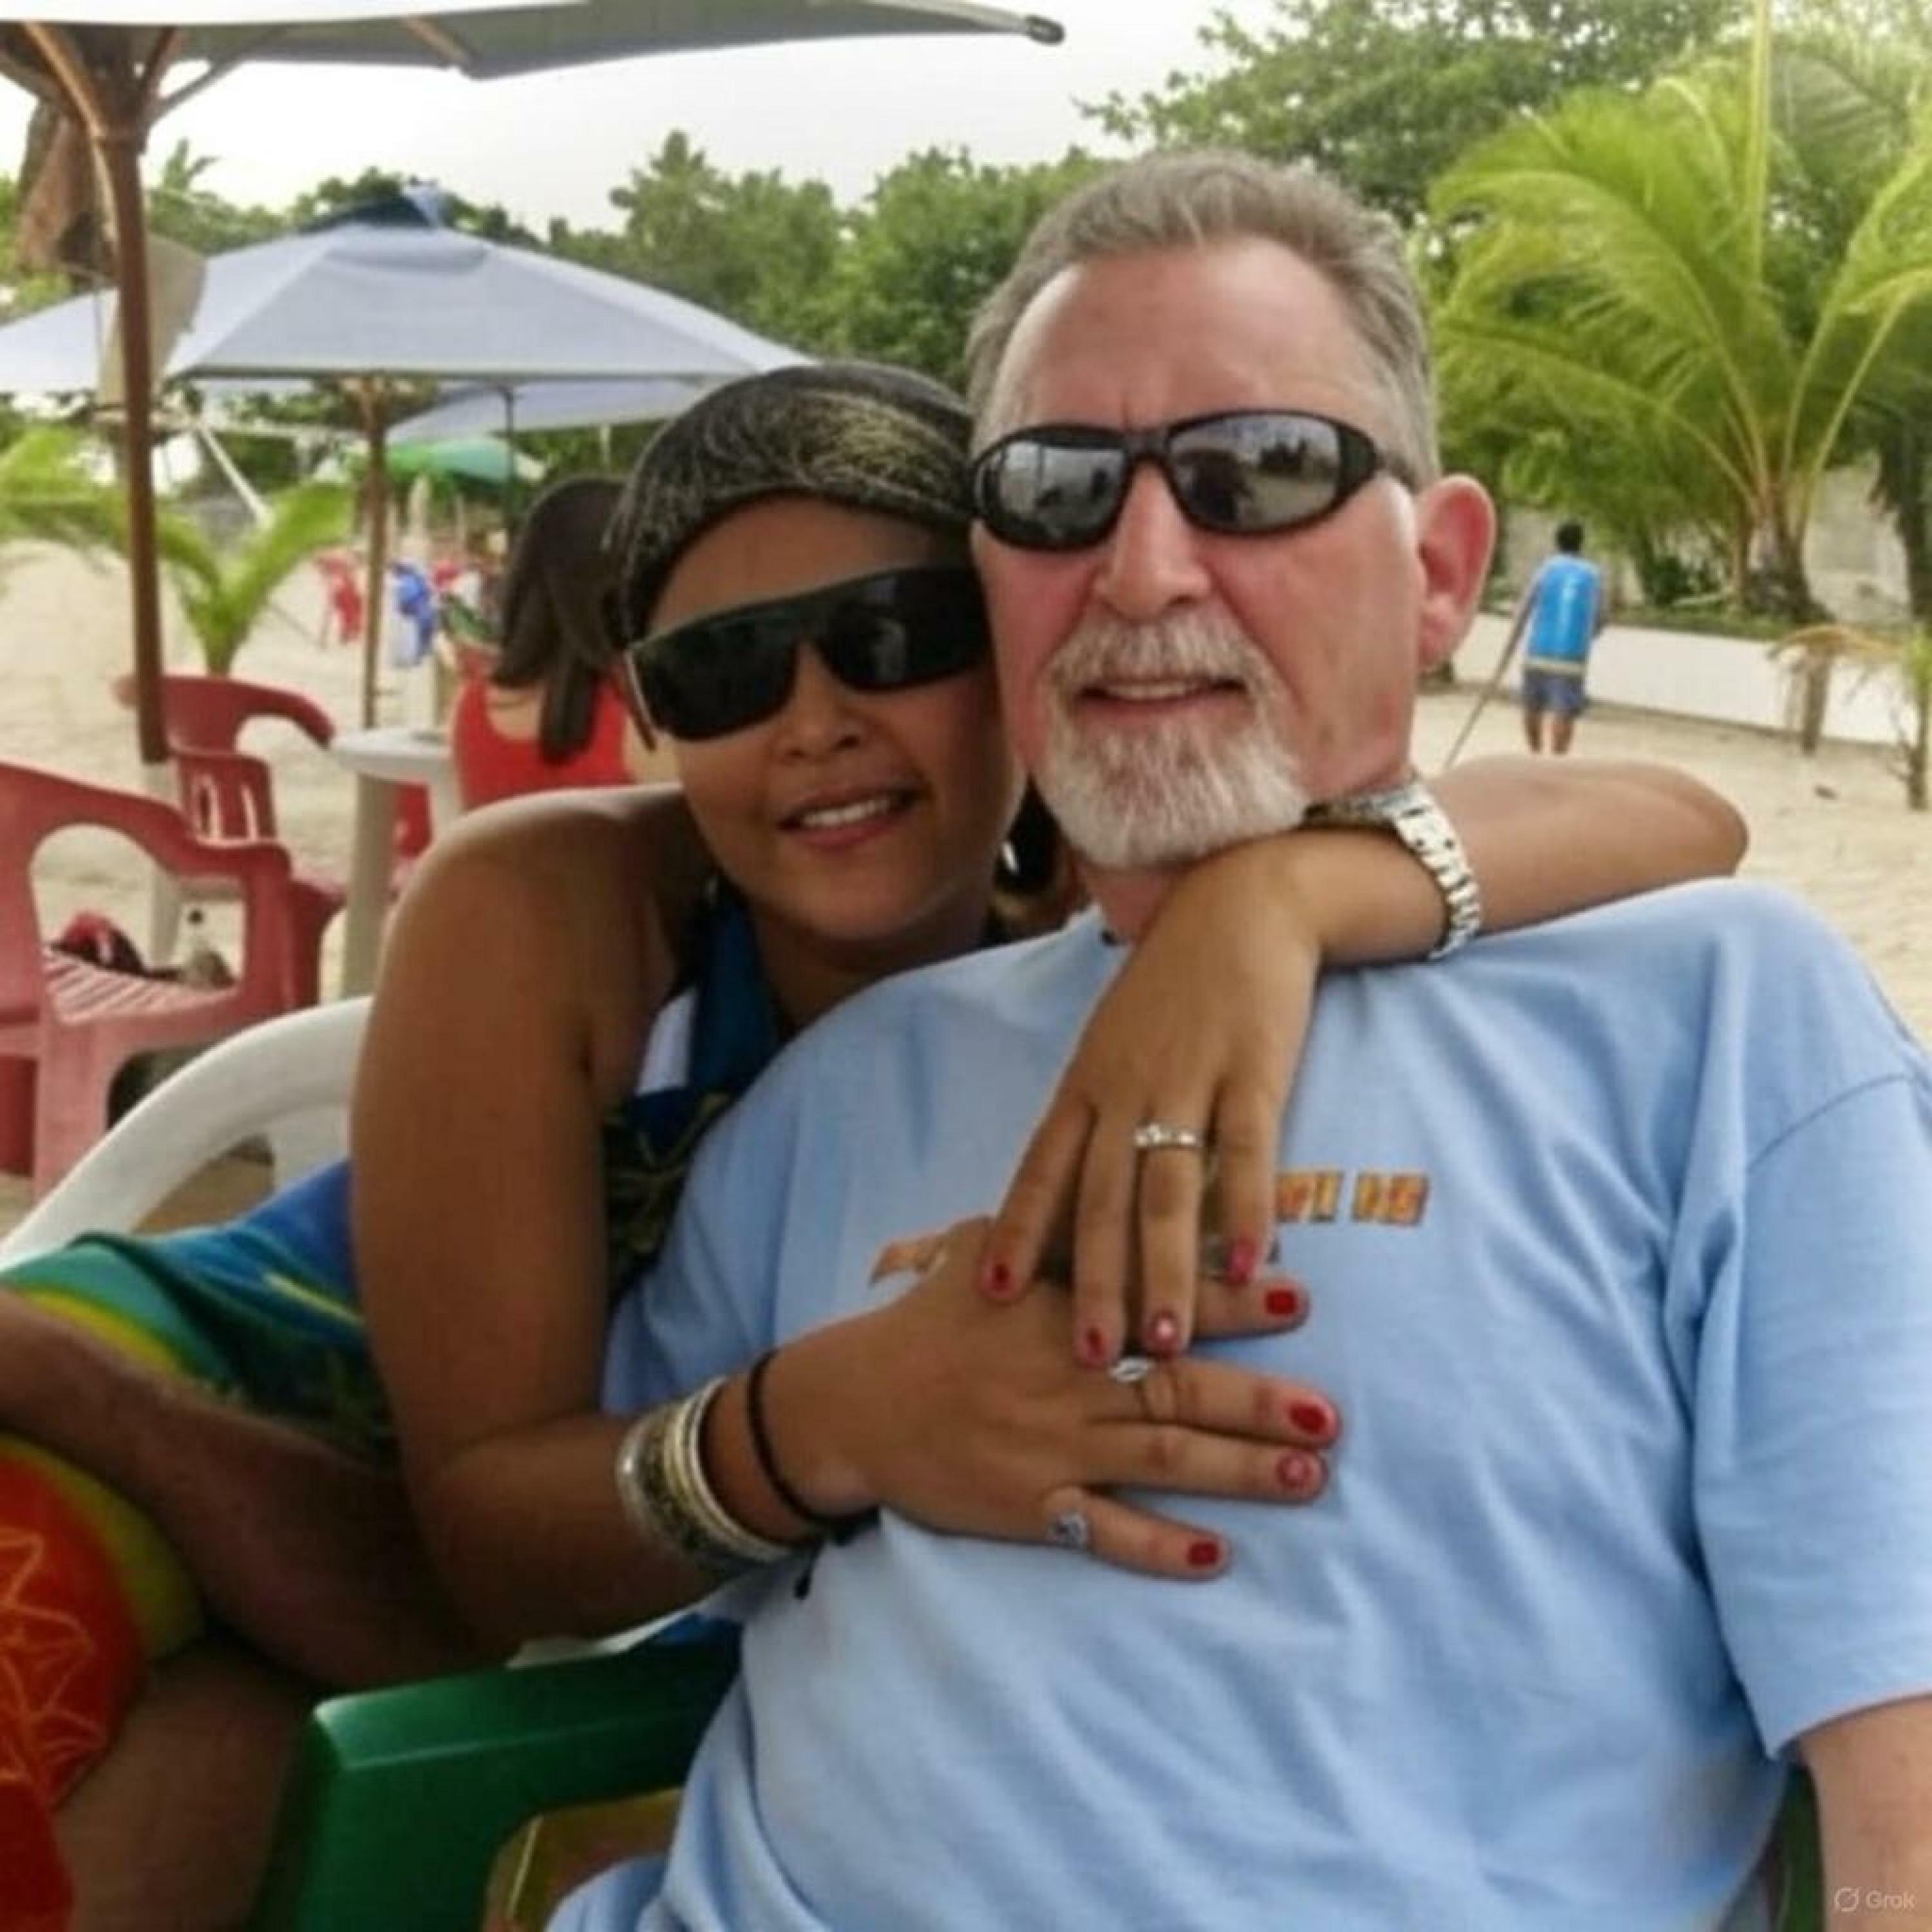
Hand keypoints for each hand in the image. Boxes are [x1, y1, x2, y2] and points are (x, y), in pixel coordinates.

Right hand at [769, 1219, 1336, 1580]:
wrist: (855, 1403)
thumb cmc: (928, 1322)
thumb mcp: (983, 1251)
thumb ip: (1052, 1229)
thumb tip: (1116, 1184)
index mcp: (1062, 1308)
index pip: (1159, 1297)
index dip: (1230, 1297)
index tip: (1297, 1292)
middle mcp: (1068, 1377)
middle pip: (1178, 1387)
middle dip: (1258, 1401)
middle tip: (1329, 1413)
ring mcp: (1052, 1446)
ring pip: (1160, 1458)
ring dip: (1237, 1471)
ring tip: (1306, 1475)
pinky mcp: (1031, 1504)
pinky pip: (1104, 1530)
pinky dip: (1159, 1546)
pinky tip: (1216, 1555)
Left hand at [979, 838, 1320, 1360]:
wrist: (1238, 906)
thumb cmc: (1169, 992)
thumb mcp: (1110, 1049)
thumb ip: (1089, 1120)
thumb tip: (1061, 1199)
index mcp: (1084, 1087)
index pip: (1040, 1171)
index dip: (1016, 1233)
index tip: (991, 1295)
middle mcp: (1126, 1090)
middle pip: (1101, 1199)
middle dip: (1092, 1282)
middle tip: (1088, 1358)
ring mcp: (1189, 1082)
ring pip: (1169, 1191)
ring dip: (1166, 1271)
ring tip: (1166, 1344)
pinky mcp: (1254, 1072)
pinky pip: (1249, 1153)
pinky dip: (1248, 1212)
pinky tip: (1250, 1266)